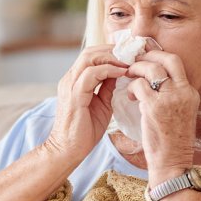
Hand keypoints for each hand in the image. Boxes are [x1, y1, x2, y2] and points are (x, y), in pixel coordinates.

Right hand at [45, 45, 127, 162]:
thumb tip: (119, 73)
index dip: (111, 52)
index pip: (91, 56)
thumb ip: (107, 88)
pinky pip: (92, 74)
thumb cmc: (84, 131)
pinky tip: (123, 72)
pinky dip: (109, 69)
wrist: (68, 150)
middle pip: (90, 52)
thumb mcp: (101, 104)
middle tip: (132, 54)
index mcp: (74, 80)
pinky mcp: (74, 95)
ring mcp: (70, 85)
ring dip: (112, 57)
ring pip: (89, 58)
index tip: (130, 55)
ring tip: (129, 61)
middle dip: (113, 50)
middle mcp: (70, 79)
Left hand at [125, 50, 198, 184]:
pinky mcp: (155, 107)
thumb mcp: (179, 113)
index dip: (159, 54)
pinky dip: (131, 87)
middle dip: (149, 54)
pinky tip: (128, 95)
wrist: (172, 162)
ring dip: (136, 69)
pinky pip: (139, 85)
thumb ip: (171, 95)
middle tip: (134, 58)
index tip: (146, 54)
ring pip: (152, 69)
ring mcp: (170, 99)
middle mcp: (183, 92)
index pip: (177, 63)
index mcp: (190, 93)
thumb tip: (152, 80)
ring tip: (128, 74)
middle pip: (168, 59)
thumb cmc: (171, 140)